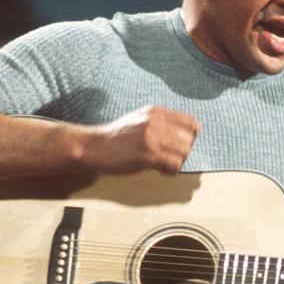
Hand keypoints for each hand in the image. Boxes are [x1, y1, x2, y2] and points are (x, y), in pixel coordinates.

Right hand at [79, 105, 200, 173]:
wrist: (93, 147)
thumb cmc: (116, 137)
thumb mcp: (139, 120)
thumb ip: (160, 123)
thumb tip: (185, 134)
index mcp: (155, 112)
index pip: (189, 121)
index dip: (190, 136)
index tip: (180, 145)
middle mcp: (155, 121)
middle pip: (189, 138)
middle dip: (183, 151)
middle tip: (170, 158)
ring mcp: (152, 137)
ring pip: (185, 151)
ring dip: (177, 162)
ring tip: (164, 165)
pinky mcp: (147, 154)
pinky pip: (174, 164)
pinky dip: (171, 171)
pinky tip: (160, 171)